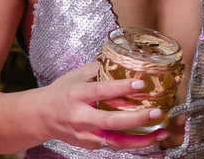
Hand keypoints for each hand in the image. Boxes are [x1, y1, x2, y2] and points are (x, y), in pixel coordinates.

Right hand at [39, 60, 169, 151]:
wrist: (41, 117)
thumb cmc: (61, 93)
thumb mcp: (75, 75)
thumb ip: (98, 68)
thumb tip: (122, 58)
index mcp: (77, 95)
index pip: (101, 91)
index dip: (121, 88)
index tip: (141, 84)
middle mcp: (81, 117)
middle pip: (111, 121)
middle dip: (137, 118)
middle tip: (157, 112)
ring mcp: (85, 135)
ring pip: (117, 141)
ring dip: (142, 139)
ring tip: (161, 131)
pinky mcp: (90, 145)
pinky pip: (114, 145)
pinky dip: (133, 142)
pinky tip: (149, 136)